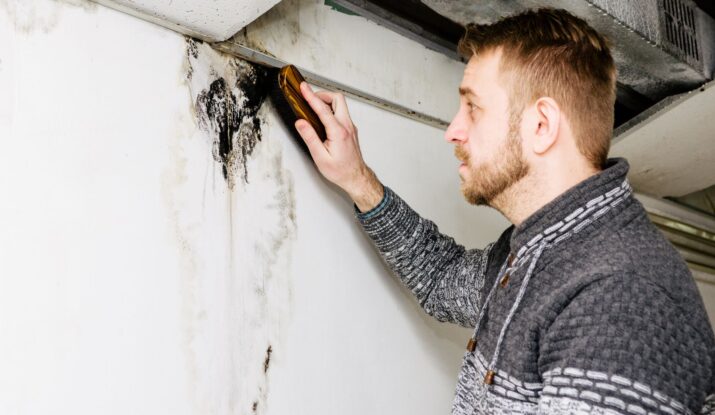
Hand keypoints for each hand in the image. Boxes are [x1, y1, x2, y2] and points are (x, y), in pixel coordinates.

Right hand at [294, 82, 382, 211]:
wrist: (356, 177)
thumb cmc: (340, 171)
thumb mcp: (320, 157)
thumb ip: (310, 138)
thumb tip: (301, 123)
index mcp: (338, 132)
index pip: (323, 109)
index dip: (311, 96)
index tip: (303, 88)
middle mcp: (347, 127)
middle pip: (337, 99)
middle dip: (322, 94)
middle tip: (309, 97)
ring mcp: (350, 127)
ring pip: (340, 105)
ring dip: (327, 101)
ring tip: (314, 106)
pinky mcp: (351, 129)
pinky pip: (341, 113)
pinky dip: (331, 109)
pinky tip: (322, 117)